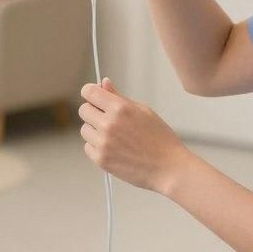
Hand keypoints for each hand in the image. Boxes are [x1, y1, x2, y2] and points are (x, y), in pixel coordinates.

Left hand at [78, 78, 187, 194]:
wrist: (169, 168)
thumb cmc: (160, 139)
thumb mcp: (143, 111)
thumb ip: (119, 96)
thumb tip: (103, 83)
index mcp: (120, 108)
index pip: (89, 92)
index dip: (91, 92)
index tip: (95, 97)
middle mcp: (108, 124)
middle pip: (83, 110)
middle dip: (93, 111)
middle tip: (108, 119)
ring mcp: (103, 143)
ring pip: (85, 129)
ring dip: (95, 130)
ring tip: (115, 136)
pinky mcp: (101, 159)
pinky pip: (88, 147)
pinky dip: (97, 147)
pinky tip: (114, 148)